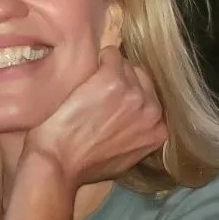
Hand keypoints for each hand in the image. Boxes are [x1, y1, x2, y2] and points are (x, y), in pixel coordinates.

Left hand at [22, 46, 166, 187]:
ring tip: (89, 89)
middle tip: (98, 93)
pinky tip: (85, 77)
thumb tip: (134, 119)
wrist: (60, 162)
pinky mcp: (113, 79)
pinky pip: (110, 54)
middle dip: (122, 81)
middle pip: (141, 77)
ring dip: (107, 71)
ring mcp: (135, 93)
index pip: (151, 97)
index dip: (130, 96)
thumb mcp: (126, 157)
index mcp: (159, 130)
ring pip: (125, 64)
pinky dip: (98, 60)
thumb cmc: (84, 165)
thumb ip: (138, 134)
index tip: (113, 101)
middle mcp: (153, 110)